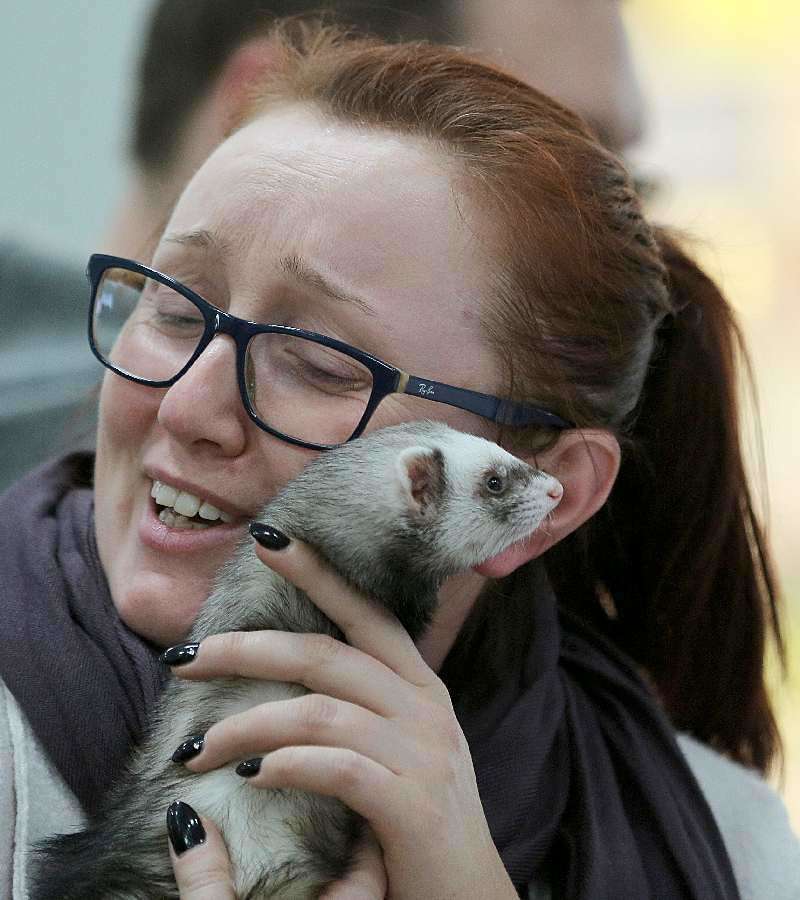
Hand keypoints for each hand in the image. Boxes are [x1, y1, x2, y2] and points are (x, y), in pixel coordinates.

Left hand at [167, 531, 516, 899]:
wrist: (468, 896)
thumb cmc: (417, 818)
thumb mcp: (402, 744)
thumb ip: (363, 705)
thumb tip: (292, 676)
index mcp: (418, 684)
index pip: (364, 611)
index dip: (318, 572)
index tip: (267, 539)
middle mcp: (423, 706)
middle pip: (324, 654)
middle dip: (246, 649)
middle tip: (183, 661)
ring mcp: (422, 752)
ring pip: (317, 711)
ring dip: (245, 725)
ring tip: (194, 751)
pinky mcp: (411, 803)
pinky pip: (336, 767)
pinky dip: (285, 765)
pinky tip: (250, 776)